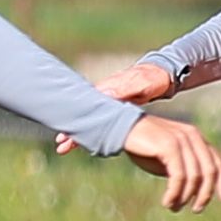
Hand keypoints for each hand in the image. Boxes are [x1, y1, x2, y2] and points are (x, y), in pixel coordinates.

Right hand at [55, 62, 175, 155]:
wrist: (160, 74)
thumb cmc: (153, 80)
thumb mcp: (141, 84)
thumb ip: (125, 89)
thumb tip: (104, 94)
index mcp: (109, 87)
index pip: (87, 104)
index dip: (77, 118)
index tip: (66, 130)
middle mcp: (105, 93)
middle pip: (84, 112)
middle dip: (72, 127)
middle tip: (60, 142)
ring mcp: (108, 99)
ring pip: (89, 117)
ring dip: (78, 131)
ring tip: (65, 146)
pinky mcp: (112, 106)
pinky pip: (98, 118)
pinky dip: (90, 129)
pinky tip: (83, 140)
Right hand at [118, 113, 220, 212]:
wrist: (123, 130)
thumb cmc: (147, 147)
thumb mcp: (171, 159)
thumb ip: (187, 169)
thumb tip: (199, 192)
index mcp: (197, 139)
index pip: (218, 162)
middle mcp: (193, 137)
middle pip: (210, 171)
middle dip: (205, 194)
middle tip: (196, 209)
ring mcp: (182, 139)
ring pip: (195, 176)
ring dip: (185, 196)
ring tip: (175, 207)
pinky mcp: (169, 145)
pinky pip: (179, 175)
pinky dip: (175, 192)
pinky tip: (167, 201)